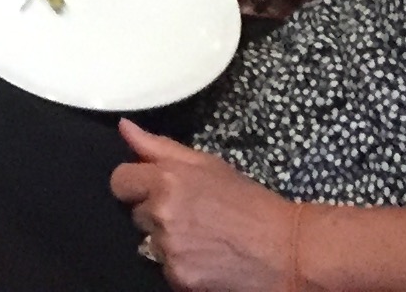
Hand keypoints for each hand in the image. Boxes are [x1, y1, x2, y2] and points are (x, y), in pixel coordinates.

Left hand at [112, 124, 300, 290]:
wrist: (286, 252)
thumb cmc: (250, 204)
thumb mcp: (209, 166)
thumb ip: (160, 148)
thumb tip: (124, 128)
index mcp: (167, 179)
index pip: (120, 181)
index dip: (136, 184)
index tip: (153, 190)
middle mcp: (161, 213)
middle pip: (135, 214)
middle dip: (156, 213)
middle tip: (190, 215)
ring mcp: (168, 249)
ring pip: (149, 244)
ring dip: (168, 242)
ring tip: (202, 239)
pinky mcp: (178, 278)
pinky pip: (165, 269)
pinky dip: (181, 267)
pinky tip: (206, 260)